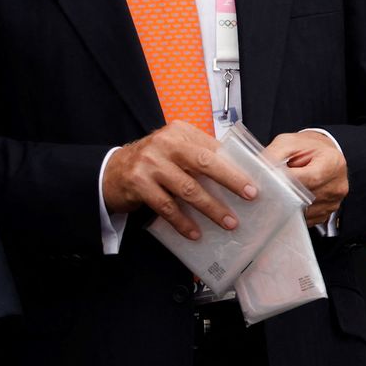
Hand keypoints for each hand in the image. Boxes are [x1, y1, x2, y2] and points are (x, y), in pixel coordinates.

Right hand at [102, 121, 256, 241]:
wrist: (112, 171)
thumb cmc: (153, 162)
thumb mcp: (174, 150)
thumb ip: (200, 156)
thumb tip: (238, 174)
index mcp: (179, 132)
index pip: (212, 148)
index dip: (235, 166)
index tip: (253, 182)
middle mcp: (165, 143)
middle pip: (204, 162)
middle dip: (230, 180)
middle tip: (250, 196)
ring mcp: (150, 163)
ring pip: (188, 189)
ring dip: (211, 208)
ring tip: (228, 223)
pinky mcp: (138, 183)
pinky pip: (167, 206)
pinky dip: (183, 222)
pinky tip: (195, 233)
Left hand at [262, 130, 347, 226]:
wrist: (320, 154)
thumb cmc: (306, 148)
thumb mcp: (288, 142)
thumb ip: (274, 155)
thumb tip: (260, 171)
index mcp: (332, 162)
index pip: (308, 178)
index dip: (286, 181)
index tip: (269, 181)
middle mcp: (337, 185)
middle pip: (305, 198)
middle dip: (283, 194)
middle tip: (267, 189)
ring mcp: (333, 202)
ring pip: (303, 212)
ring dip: (286, 206)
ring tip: (277, 193)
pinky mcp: (326, 214)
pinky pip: (305, 219)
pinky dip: (292, 213)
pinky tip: (285, 201)